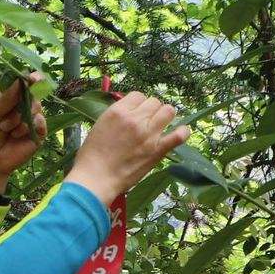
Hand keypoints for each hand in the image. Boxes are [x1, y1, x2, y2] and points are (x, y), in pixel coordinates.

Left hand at [0, 72, 48, 195]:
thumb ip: (5, 97)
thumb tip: (19, 79)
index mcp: (9, 100)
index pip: (23, 85)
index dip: (29, 79)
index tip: (33, 78)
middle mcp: (22, 108)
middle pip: (33, 94)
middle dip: (21, 103)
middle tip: (5, 119)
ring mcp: (31, 121)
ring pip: (37, 108)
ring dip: (20, 119)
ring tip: (6, 130)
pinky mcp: (38, 134)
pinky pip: (41, 123)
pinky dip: (29, 126)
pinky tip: (17, 135)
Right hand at [66, 91, 190, 206]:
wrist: (95, 178)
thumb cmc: (91, 155)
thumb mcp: (99, 126)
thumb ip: (116, 117)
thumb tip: (129, 113)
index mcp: (118, 111)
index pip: (138, 95)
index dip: (138, 104)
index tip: (136, 113)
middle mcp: (135, 119)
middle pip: (154, 102)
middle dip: (151, 110)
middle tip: (147, 121)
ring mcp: (148, 134)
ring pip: (168, 111)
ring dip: (165, 116)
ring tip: (161, 125)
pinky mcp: (157, 150)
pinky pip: (178, 135)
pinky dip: (182, 132)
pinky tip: (180, 132)